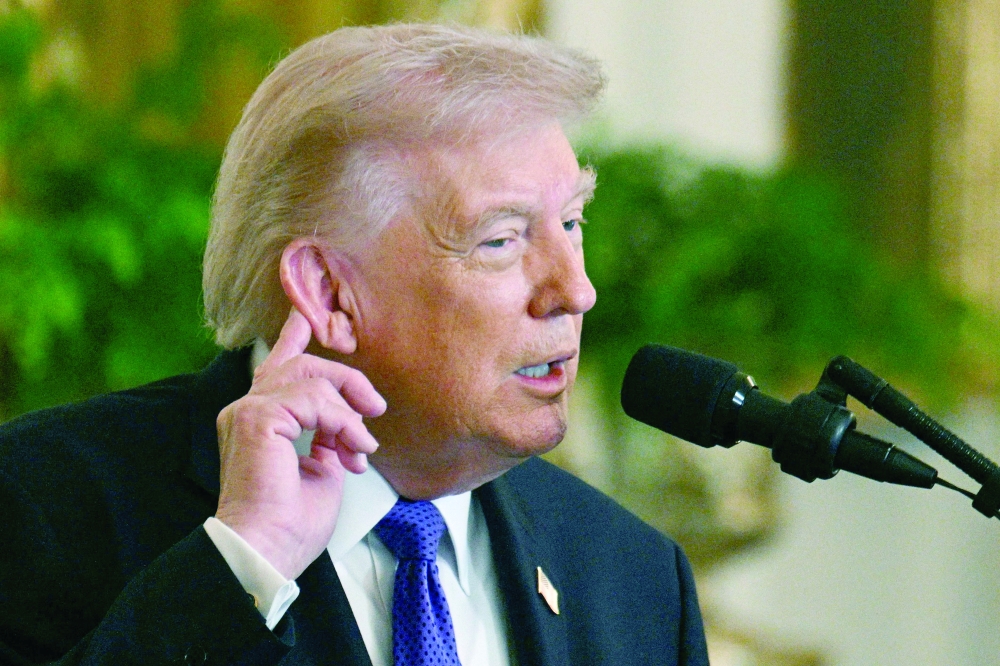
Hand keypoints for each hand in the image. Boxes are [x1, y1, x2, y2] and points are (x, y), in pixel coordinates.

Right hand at [214, 308, 385, 579]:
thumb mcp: (320, 470)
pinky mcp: (258, 417)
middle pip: (303, 365)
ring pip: (314, 380)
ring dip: (349, 413)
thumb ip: (327, 438)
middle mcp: (247, 409)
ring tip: (361, 447)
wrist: (268, 550)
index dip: (295, 335)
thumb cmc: (289, 524)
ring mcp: (249, 410)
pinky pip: (314, 400)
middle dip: (347, 380)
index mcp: (258, 420)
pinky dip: (342, 423)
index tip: (308, 314)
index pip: (278, 365)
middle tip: (375, 406)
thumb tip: (345, 427)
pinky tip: (353, 449)